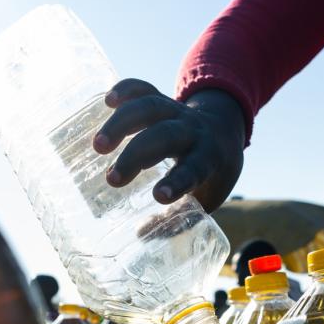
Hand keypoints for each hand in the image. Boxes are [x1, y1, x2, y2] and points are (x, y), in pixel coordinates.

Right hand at [93, 80, 245, 212]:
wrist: (224, 132)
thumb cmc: (211, 175)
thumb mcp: (206, 199)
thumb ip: (179, 217)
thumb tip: (142, 234)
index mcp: (210, 159)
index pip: (194, 169)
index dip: (177, 182)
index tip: (157, 196)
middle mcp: (194, 132)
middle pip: (166, 136)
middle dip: (137, 155)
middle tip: (111, 180)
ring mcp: (178, 113)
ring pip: (152, 107)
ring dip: (123, 123)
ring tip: (98, 145)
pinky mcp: (163, 100)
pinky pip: (145, 89)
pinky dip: (127, 89)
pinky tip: (108, 100)